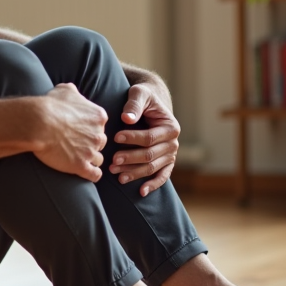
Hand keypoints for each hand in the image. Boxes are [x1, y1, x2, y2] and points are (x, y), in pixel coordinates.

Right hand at [33, 83, 107, 181]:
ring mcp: (91, 151)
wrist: (39, 122)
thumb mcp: (65, 90)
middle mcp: (98, 134)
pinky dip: (91, 174)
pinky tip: (84, 172)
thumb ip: (75, 92)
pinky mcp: (81, 165)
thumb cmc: (50, 105)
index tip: (79, 131)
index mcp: (98, 116)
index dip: (89, 129)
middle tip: (76, 144)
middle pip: (100, 142)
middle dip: (90, 144)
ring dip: (90, 159)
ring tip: (78, 159)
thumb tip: (73, 91)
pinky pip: (94, 174)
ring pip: (98, 159)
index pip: (100, 125)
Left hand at [109, 80, 180, 196]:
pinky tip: (141, 192)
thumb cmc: (144, 98)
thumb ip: (134, 105)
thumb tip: (127, 119)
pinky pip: (162, 176)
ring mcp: (170, 155)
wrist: (151, 104)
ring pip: (152, 167)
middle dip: (130, 159)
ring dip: (135, 173)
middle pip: (150, 155)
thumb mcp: (139, 94)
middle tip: (112, 162)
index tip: (115, 138)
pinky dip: (153, 184)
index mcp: (170, 127)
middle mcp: (173, 143)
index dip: (132, 138)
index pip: (149, 137)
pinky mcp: (166, 163)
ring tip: (117, 175)